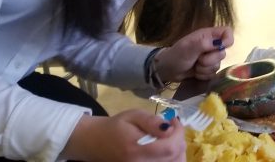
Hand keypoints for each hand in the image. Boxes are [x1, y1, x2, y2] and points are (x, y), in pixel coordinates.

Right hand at [66, 110, 184, 160]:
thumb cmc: (115, 127)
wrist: (95, 143)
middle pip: (175, 158)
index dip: (179, 133)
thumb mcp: (132, 116)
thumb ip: (151, 121)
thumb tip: (170, 127)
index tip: (173, 121)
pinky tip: (166, 149)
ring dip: (177, 151)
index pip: (170, 148)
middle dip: (179, 140)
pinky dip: (172, 158)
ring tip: (168, 138)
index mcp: (136, 151)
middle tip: (171, 128)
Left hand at [156, 26, 233, 82]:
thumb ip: (203, 43)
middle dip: (210, 60)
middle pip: (223, 53)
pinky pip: (213, 74)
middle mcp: (212, 45)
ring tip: (194, 66)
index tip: (221, 47)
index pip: (227, 33)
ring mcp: (210, 58)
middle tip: (198, 60)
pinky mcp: (208, 69)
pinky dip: (204, 75)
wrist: (168, 70)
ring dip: (205, 69)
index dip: (228, 40)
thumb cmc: (176, 55)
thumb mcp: (187, 47)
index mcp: (208, 36)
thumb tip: (220, 43)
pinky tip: (195, 73)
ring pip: (218, 65)